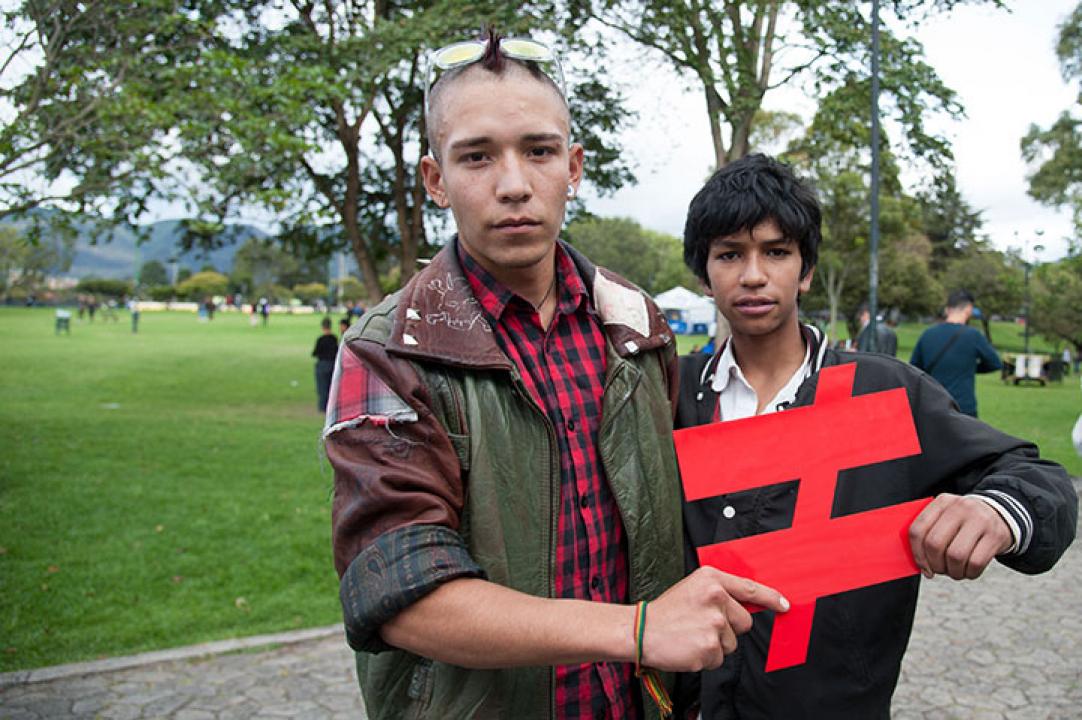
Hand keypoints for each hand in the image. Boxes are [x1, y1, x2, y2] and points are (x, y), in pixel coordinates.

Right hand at [640, 566, 788, 671]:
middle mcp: (716, 598)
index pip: (750, 589)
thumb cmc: (667, 611)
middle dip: (729, 628)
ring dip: (716, 644)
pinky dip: (706, 657)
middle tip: (703, 625)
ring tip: (692, 635)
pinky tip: (689, 647)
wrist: (640, 630)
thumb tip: (749, 604)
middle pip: (745, 622)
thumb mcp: (693, 588)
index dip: (771, 598)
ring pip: (732, 643)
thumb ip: (720, 592)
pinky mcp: (709, 647)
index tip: (784, 605)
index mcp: (711, 579)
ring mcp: (713, 623)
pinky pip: (719, 658)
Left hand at [908, 493, 1012, 579]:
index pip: (918, 529)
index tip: (924, 567)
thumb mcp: (947, 517)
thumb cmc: (965, 522)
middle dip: (935, 564)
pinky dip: (969, 573)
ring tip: (955, 571)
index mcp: (942, 502)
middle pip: (935, 544)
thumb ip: (929, 533)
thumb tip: (919, 564)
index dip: (917, 554)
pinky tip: (969, 571)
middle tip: (940, 570)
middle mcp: (960, 508)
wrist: (1002, 514)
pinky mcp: (995, 535)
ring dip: (953, 571)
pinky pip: (976, 562)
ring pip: (955, 556)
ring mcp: (979, 520)